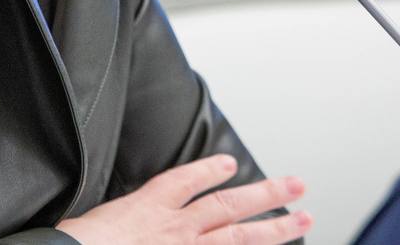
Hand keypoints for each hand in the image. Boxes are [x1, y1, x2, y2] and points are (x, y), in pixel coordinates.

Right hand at [54, 154, 311, 243]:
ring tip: (303, 220)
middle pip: (229, 205)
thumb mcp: (97, 223)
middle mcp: (174, 228)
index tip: (228, 163)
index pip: (184, 181)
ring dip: (274, 228)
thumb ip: (122, 218)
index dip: (208, 170)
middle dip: (266, 194)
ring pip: (239, 236)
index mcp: (148, 208)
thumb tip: (124, 219)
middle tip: (297, 185)